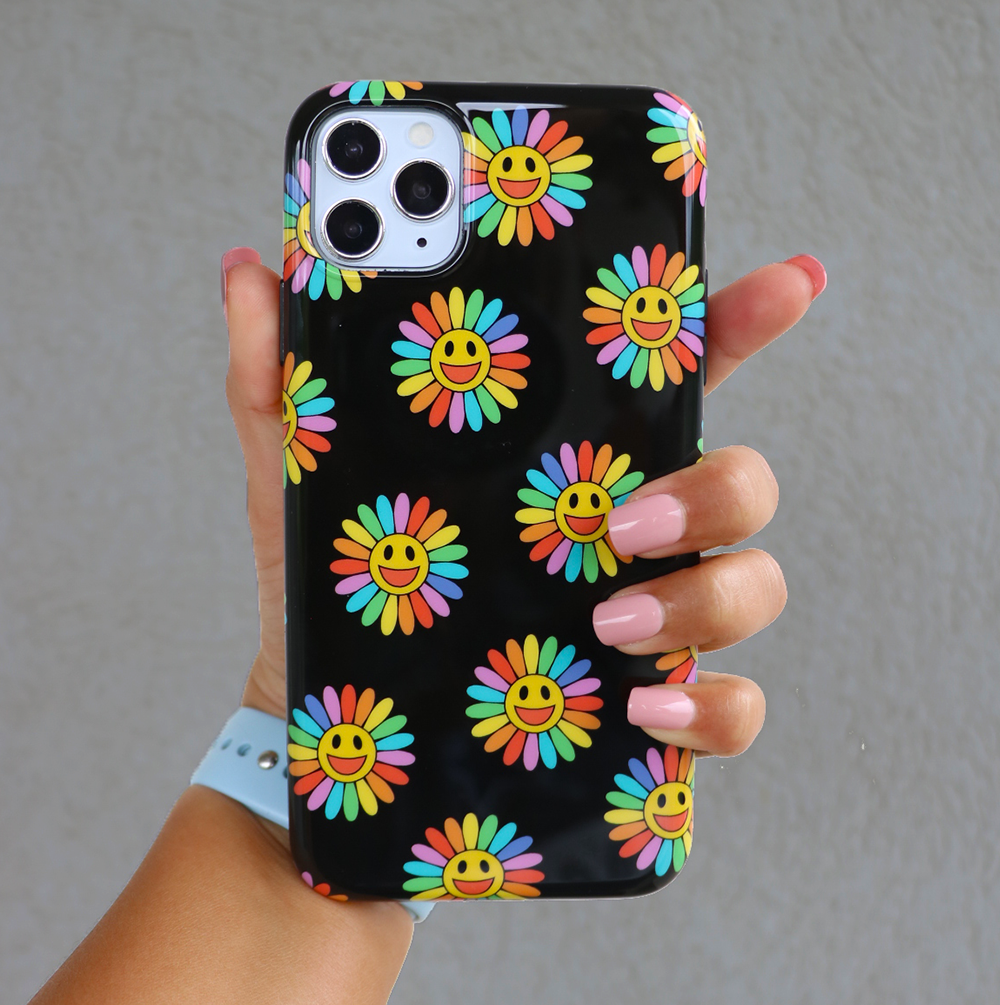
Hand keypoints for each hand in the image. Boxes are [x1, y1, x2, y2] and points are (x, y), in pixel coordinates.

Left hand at [222, 250, 824, 752]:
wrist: (349, 729)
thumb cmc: (343, 589)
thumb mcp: (303, 480)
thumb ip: (281, 379)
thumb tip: (251, 269)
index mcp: (572, 461)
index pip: (676, 377)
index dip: (740, 322)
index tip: (787, 281)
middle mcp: (632, 534)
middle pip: (739, 481)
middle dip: (713, 488)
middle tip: (614, 521)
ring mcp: (654, 621)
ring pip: (752, 586)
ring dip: (702, 597)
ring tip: (606, 624)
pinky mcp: (655, 713)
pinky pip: (732, 709)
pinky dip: (710, 708)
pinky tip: (642, 707)